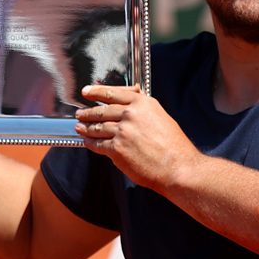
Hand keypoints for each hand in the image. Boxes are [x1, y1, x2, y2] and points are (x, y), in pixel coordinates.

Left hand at [75, 84, 199, 190]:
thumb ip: (144, 110)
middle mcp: (131, 114)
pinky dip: (90, 143)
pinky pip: (98, 144)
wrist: (177, 167)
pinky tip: (87, 142)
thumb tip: (130, 107)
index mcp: (143, 104)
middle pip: (102, 110)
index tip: (87, 91)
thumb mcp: (162, 118)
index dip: (96, 91)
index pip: (112, 93)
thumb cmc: (174, 147)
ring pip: (97, 127)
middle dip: (88, 112)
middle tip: (81, 114)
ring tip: (80, 127)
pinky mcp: (117, 148)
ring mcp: (122, 131)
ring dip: (86, 128)